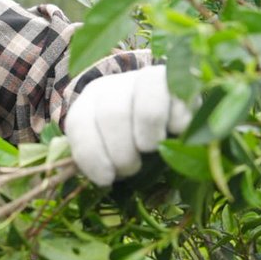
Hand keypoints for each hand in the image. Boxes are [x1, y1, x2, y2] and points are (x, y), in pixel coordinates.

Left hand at [62, 65, 192, 185]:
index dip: (91, 154)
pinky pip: (180, 110)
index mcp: (90, 100)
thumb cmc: (132, 136)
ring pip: (148, 112)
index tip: (106, 178)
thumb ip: (98, 155)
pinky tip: (176, 132)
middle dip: (122, 153)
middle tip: (132, 168)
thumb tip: (102, 177)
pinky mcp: (180, 84)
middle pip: (111, 115)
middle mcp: (116, 84)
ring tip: (152, 150)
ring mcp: (148, 80)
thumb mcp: (108, 145)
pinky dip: (178, 129)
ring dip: (149, 142)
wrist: (170, 110)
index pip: (79, 122)